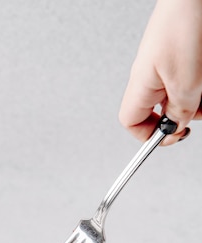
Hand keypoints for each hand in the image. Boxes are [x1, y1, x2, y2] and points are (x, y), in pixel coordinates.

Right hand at [119, 0, 201, 144]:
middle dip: (182, 115)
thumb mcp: (186, 82)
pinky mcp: (181, 53)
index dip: (149, 134)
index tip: (172, 134)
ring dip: (195, 100)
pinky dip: (199, 84)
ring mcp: (165, 63)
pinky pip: (188, 78)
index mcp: (141, 84)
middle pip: (158, 111)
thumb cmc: (186, 25)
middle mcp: (149, 75)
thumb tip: (175, 126)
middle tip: (199, 111)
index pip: (132, 122)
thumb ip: (179, 111)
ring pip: (177, 95)